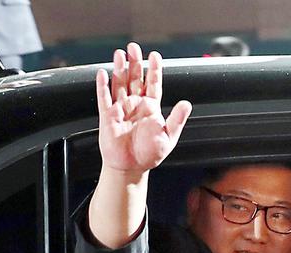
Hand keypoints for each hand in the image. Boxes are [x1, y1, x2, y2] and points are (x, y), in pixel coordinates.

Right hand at [96, 42, 190, 174]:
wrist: (131, 167)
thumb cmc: (150, 154)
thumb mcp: (168, 136)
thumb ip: (177, 119)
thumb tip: (187, 104)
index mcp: (151, 108)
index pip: (153, 84)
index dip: (154, 69)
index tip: (155, 55)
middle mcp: (135, 105)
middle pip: (135, 79)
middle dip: (135, 62)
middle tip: (134, 47)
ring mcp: (121, 109)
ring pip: (120, 84)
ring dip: (119, 69)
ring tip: (120, 54)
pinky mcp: (107, 117)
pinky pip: (104, 98)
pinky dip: (103, 86)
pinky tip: (103, 74)